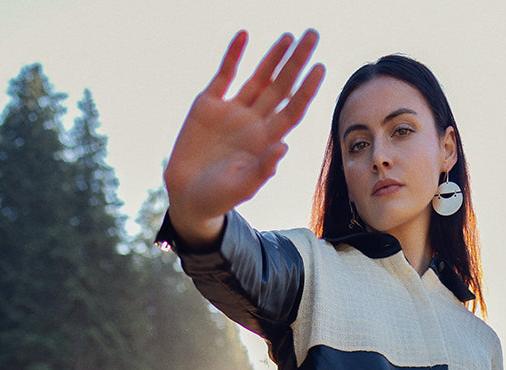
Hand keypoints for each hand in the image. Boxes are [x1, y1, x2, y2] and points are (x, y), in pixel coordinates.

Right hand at [164, 30, 324, 247]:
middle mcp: (253, 122)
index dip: (306, 89)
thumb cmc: (217, 198)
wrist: (186, 196)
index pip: (292, 109)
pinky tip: (244, 36)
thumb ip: (263, 169)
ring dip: (273, 56)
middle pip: (281, 87)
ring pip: (259, 77)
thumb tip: (284, 146)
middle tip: (313, 35)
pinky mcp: (208, 105)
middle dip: (296, 62)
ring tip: (290, 36)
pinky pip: (224, 74)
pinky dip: (233, 55)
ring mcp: (232, 111)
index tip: (320, 67)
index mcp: (265, 141)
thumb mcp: (242, 187)